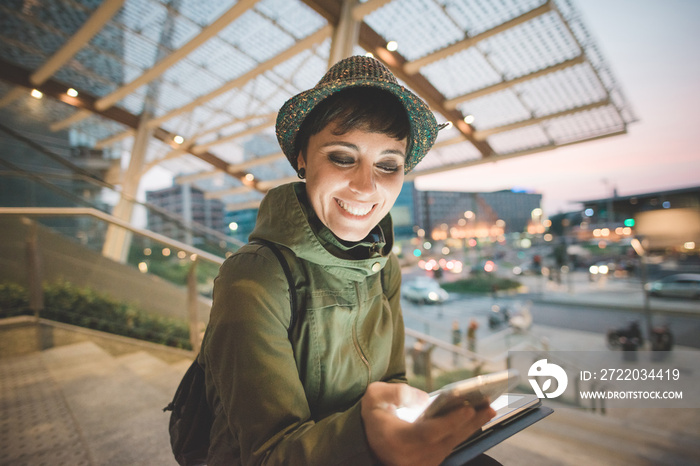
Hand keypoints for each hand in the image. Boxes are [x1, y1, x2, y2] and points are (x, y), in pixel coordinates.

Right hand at [361, 382, 495, 465]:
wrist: (371, 441)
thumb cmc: (375, 414)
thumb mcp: (375, 396)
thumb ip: (396, 393)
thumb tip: (425, 399)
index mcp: (397, 440)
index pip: (429, 433)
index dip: (449, 421)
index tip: (468, 406)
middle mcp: (412, 456)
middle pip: (447, 439)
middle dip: (470, 422)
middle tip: (489, 406)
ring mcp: (422, 462)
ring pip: (452, 444)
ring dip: (471, 427)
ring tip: (488, 409)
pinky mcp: (430, 462)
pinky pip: (450, 446)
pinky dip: (463, 432)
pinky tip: (476, 418)